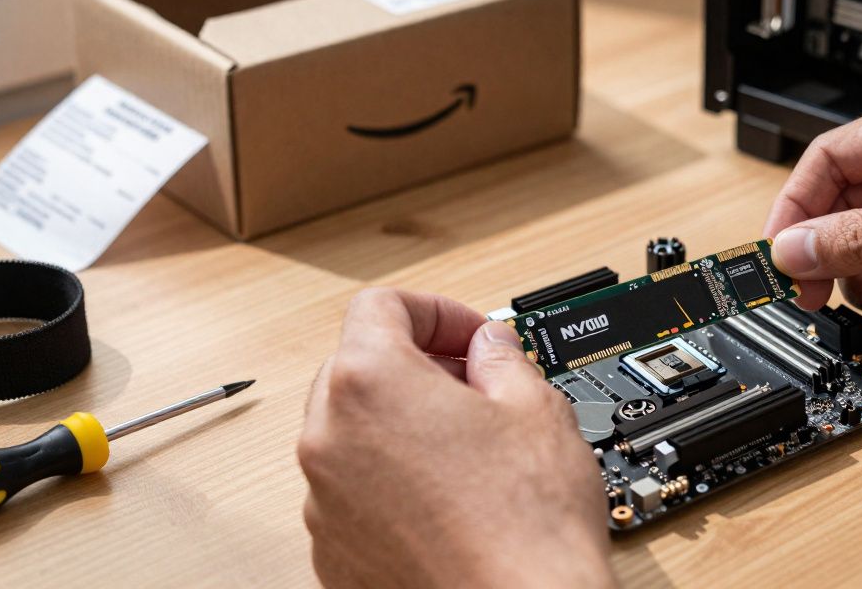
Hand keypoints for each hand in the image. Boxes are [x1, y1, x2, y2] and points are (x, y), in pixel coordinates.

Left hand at [298, 288, 613, 587]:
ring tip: (471, 450)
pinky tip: (453, 501)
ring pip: (354, 436)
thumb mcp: (536, 408)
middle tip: (477, 384)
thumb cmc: (526, 529)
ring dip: (404, 426)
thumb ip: (502, 358)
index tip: (471, 335)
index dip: (437, 312)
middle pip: (358, 368)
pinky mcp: (334, 555)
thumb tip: (492, 348)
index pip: (381, 306)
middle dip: (419, 366)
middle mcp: (328, 442)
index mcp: (369, 386)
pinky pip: (355, 496)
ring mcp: (324, 505)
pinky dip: (394, 484)